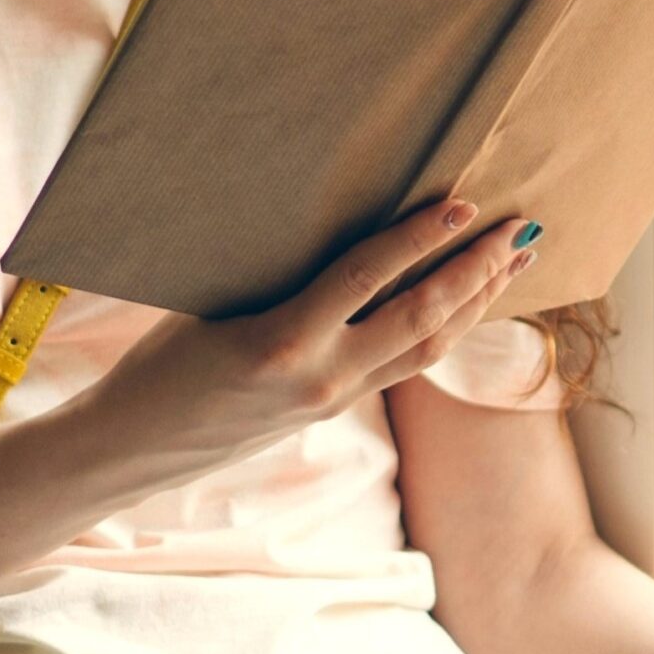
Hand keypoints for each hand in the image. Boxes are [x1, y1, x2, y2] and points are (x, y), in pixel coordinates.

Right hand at [80, 195, 535, 477]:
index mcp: (280, 342)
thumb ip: (280, 276)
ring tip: (514, 261)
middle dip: (478, 271)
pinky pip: (406, 364)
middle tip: (521, 229)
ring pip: (427, 348)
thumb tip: (342, 222)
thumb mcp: (211, 305)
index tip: (463, 204)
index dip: (418, 238)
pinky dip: (445, 328)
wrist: (131, 449)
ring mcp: (334, 399)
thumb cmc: (157, 364)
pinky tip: (469, 304)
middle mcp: (320, 377)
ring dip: (477, 301)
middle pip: (422, 317)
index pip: (366, 277)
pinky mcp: (336, 409)